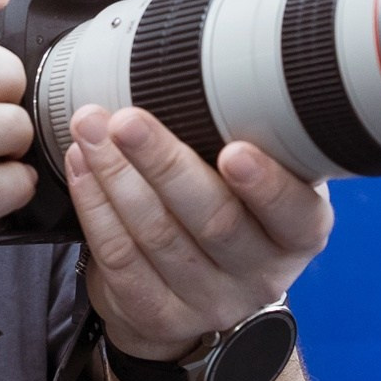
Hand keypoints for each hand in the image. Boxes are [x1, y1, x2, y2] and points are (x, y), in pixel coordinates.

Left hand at [64, 106, 331, 363]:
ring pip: (157, 236)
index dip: (266, 186)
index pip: (293, 214)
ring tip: (91, 129)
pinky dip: (95, 205)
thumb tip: (199, 66)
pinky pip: (119, 257)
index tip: (235, 150)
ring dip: (117, 176)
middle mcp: (261, 273)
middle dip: (165, 164)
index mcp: (299, 233)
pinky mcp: (157, 314)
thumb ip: (250, 139)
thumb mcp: (258, 181)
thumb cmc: (232, 210)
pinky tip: (81, 166)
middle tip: (128, 121)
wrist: (194, 293)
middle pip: (214, 220)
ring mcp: (209, 301)